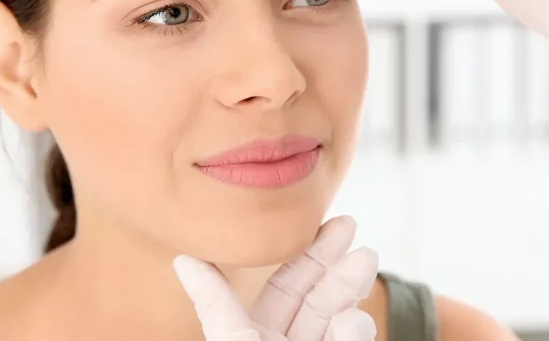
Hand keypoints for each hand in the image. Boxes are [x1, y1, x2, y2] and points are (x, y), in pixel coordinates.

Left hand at [174, 216, 378, 340]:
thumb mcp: (232, 339)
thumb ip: (215, 304)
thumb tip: (183, 258)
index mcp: (255, 335)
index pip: (285, 285)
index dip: (304, 252)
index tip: (327, 220)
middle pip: (316, 295)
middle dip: (334, 260)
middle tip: (349, 223)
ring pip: (339, 314)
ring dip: (351, 284)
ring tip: (366, 258)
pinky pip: (352, 337)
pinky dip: (355, 327)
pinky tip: (349, 322)